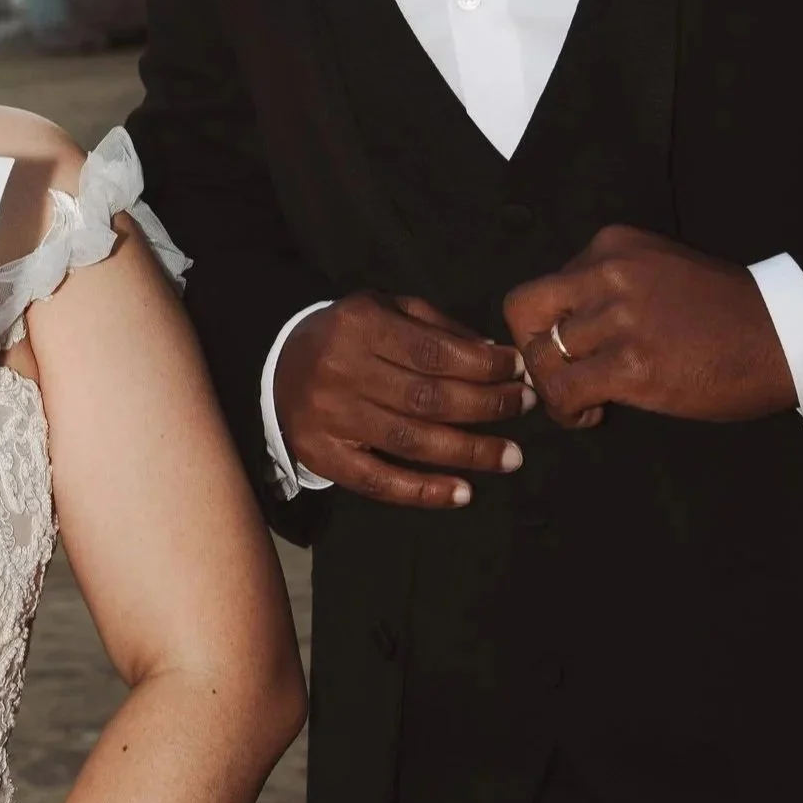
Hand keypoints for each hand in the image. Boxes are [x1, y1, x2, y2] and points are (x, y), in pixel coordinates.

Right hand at [275, 294, 535, 506]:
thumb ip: (436, 326)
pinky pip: (379, 481)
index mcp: (360, 325)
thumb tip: (493, 354)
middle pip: (429, 397)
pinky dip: (424, 491)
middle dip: (488, 405)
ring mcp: (330, 417)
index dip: (485, 365)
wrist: (276, 364)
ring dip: (470, 452)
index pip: (435, 352)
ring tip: (512, 456)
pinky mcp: (322, 456)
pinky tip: (464, 493)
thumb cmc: (347, 336)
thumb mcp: (385, 309)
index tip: (521, 370)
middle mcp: (342, 370)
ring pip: (412, 440)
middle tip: (526, 408)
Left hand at [504, 226, 797, 427]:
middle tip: (558, 374)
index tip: (574, 349)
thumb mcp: (660, 270)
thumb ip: (610, 286)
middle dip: (531, 349)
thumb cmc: (727, 312)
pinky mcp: (632, 364)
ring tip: (583, 401)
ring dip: (554, 388)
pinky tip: (592, 415)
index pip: (546, 284)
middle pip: (523, 310)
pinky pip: (564, 392)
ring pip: (542, 357)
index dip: (549, 325)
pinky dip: (567, 412)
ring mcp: (619, 318)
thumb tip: (567, 324)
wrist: (786, 335)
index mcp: (613, 245)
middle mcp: (608, 272)